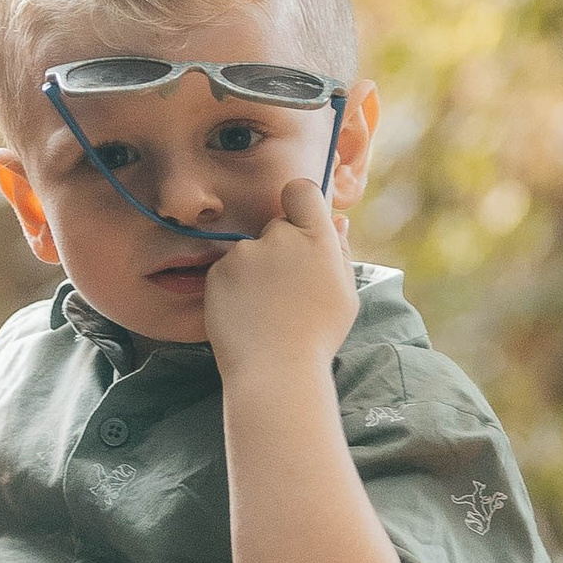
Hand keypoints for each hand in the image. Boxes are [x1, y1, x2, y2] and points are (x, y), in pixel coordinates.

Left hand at [200, 175, 357, 383]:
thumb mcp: (344, 294)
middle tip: (286, 291)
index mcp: (316, 239)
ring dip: (255, 270)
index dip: (298, 202)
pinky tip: (246, 314)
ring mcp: (245, 253)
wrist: (276, 371)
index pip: (300, 191)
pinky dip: (233, 287)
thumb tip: (336, 220)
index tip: (298, 222)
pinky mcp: (218, 272)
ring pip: (249, 251)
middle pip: (276, 228)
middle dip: (280, 250)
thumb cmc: (317, 336)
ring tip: (265, 310)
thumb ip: (340, 251)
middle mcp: (279, 238)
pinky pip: (227, 270)